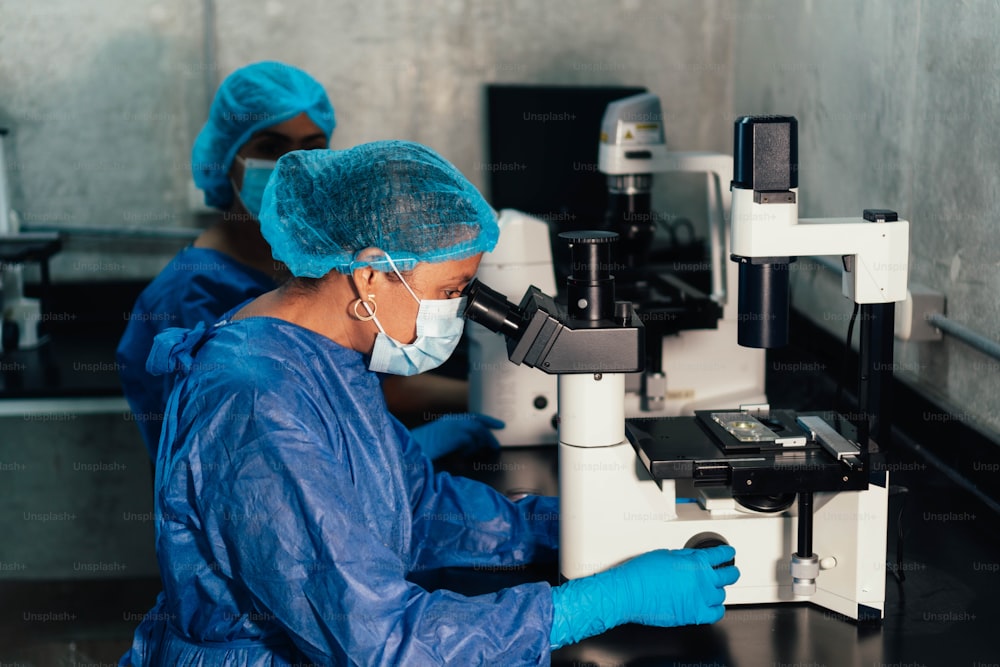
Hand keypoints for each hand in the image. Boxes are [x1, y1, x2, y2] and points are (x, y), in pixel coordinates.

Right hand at [410, 413, 503, 459]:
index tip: (497, 425)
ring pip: (477, 432)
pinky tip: (459, 456)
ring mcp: (455, 425)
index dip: (486, 421)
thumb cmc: (421, 451)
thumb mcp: (441, 446)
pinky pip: (471, 442)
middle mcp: (452, 420)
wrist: (411, 450)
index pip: (472, 418)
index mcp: (448, 421)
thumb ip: (455, 446)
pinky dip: (468, 450)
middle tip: (500, 432)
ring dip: (478, 444)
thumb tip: (468, 452)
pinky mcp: (457, 433)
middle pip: (478, 421)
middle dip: (490, 426)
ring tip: (475, 452)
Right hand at [550, 545, 739, 648]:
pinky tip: (713, 605)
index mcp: (695, 562)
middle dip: (730, 571)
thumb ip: (685, 557)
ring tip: (714, 587)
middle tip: (729, 570)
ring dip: (718, 590)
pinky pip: (715, 613)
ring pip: (721, 595)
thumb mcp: (665, 554)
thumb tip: (694, 558)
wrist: (629, 593)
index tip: (728, 553)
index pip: (719, 556)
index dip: (726, 553)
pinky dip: (716, 609)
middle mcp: (701, 581)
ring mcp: (699, 599)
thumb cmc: (641, 573)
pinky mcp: (693, 615)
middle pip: (728, 576)